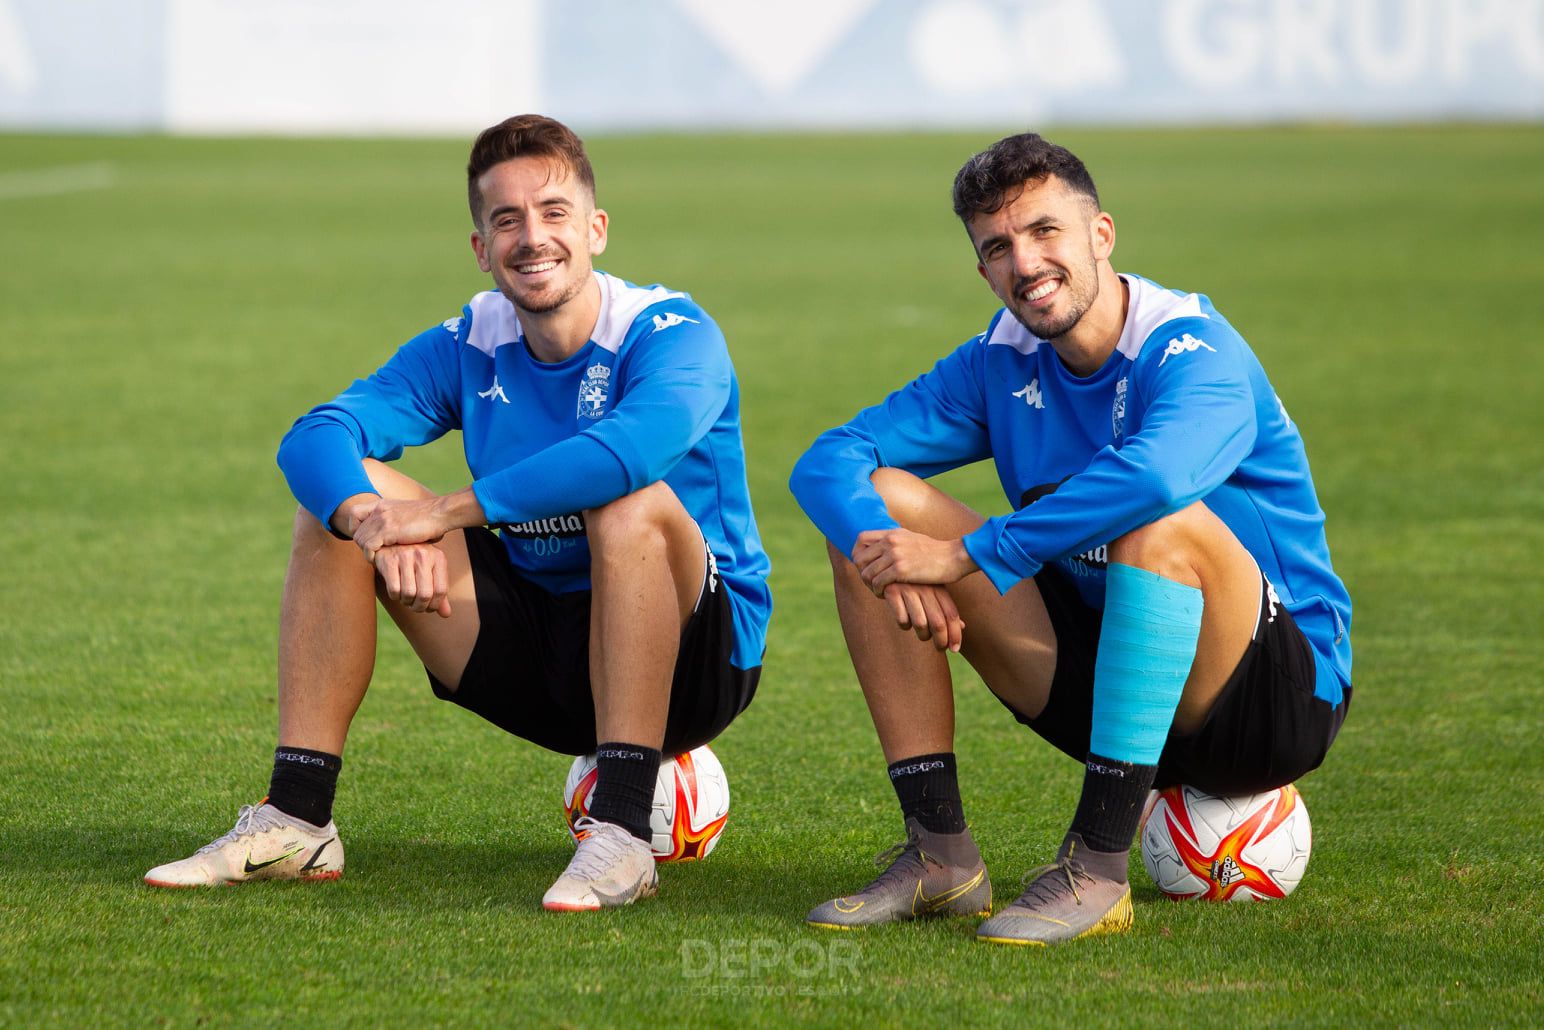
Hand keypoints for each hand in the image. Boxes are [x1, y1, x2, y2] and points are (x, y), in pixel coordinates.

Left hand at [352, 497, 449, 561]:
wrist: (440, 514)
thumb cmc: (429, 520)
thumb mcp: (406, 517)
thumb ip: (395, 523)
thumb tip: (394, 538)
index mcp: (383, 504)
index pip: (354, 513)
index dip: (357, 528)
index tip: (367, 539)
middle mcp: (380, 509)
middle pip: (357, 531)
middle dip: (363, 545)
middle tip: (374, 554)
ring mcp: (383, 518)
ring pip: (361, 539)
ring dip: (367, 552)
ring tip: (377, 558)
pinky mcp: (388, 530)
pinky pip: (369, 545)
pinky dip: (371, 555)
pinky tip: (379, 559)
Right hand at [374, 543, 452, 617]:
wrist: (391, 542)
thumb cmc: (415, 560)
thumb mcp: (431, 571)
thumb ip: (439, 591)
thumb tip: (446, 614)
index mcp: (438, 557)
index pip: (441, 590)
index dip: (435, 605)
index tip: (429, 608)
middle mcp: (423, 555)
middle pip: (425, 594)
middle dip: (420, 607)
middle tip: (415, 607)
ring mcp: (405, 556)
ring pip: (409, 593)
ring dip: (406, 602)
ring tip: (406, 599)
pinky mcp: (389, 560)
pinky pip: (394, 589)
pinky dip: (395, 597)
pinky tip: (396, 593)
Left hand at [853, 528, 976, 594]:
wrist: (954, 557)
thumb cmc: (935, 552)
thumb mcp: (912, 539)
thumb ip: (896, 541)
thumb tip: (883, 546)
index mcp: (892, 533)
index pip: (860, 538)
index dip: (858, 553)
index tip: (864, 566)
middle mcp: (890, 541)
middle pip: (859, 559)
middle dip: (862, 573)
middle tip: (872, 583)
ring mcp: (895, 554)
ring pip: (867, 573)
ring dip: (870, 586)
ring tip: (879, 590)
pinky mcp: (901, 569)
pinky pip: (877, 582)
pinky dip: (878, 591)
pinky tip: (886, 595)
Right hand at [882, 582, 964, 652]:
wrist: (887, 560)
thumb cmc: (914, 579)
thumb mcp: (933, 588)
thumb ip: (946, 607)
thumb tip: (963, 627)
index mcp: (939, 587)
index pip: (951, 615)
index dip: (955, 634)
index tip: (955, 649)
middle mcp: (926, 588)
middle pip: (938, 623)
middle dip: (941, 642)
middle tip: (940, 648)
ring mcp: (909, 590)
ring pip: (920, 624)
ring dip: (923, 635)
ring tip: (923, 635)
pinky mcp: (892, 591)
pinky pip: (901, 619)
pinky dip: (904, 625)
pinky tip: (905, 621)